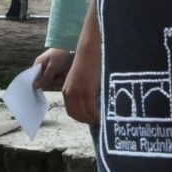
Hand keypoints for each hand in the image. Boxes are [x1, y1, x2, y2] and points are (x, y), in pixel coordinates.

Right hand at [32, 48, 72, 90]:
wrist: (73, 47)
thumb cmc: (60, 55)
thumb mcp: (52, 67)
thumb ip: (44, 77)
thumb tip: (34, 86)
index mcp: (38, 65)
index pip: (35, 78)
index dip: (41, 83)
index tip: (50, 83)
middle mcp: (43, 68)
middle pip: (45, 82)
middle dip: (53, 82)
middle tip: (60, 77)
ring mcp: (51, 70)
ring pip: (52, 82)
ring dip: (59, 80)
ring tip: (65, 74)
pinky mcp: (58, 72)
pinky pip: (58, 80)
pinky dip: (63, 79)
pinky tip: (67, 75)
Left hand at [63, 3, 101, 124]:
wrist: (90, 49)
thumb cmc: (89, 62)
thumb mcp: (81, 79)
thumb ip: (82, 91)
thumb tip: (90, 103)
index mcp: (66, 90)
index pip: (71, 111)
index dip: (81, 118)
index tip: (91, 119)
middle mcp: (69, 93)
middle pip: (77, 115)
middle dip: (87, 121)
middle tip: (99, 122)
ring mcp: (78, 93)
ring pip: (85, 114)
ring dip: (94, 120)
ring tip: (103, 120)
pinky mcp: (87, 91)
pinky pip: (92, 110)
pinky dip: (98, 116)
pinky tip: (105, 116)